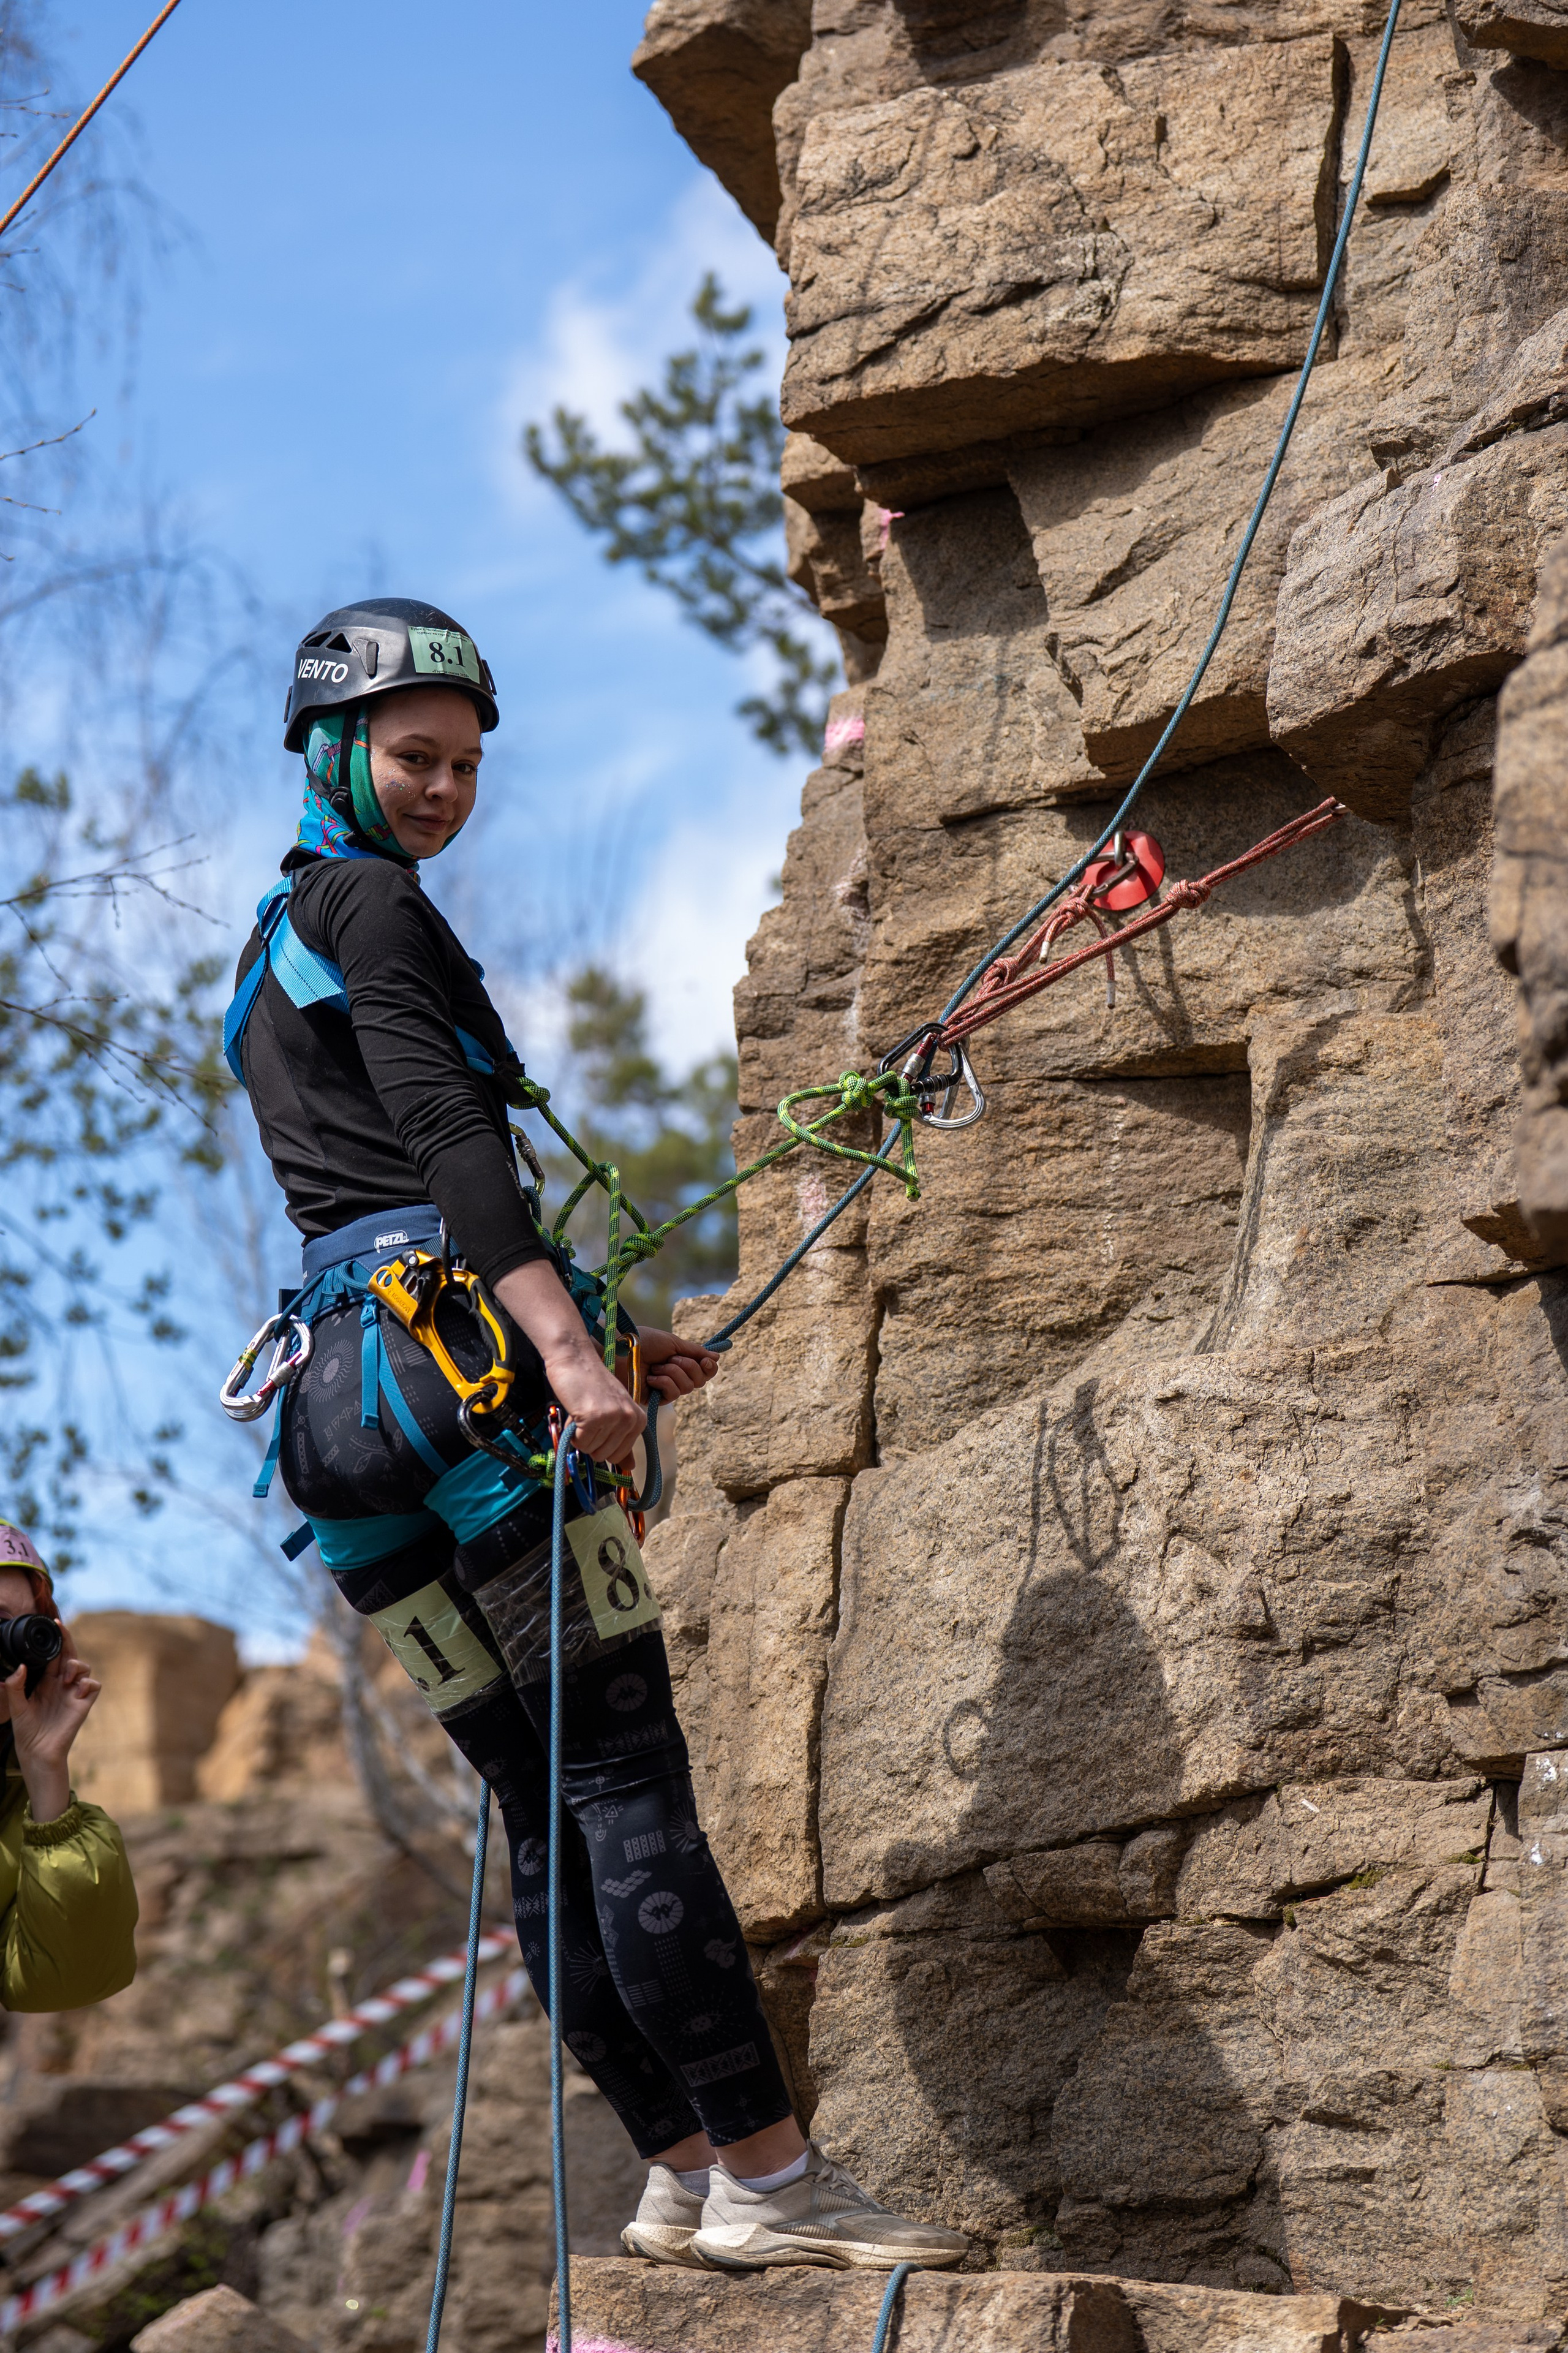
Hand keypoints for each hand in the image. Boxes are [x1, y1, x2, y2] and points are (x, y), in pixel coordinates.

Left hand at [8, 1638, 95, 1823]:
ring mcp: (73, 1693)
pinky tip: (76, 1688)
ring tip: (66, 1676)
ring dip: (76, 1665)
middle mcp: (61, 1684)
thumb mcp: (16, 1706)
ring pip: (84, 1667)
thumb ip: (15, 1685)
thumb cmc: (26, 1731)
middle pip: (70, 1656)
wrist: (38, 1752)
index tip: (53, 1623)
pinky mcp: (83, 1704)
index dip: (56, 1640)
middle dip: (68, 1641)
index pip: (54, 1656)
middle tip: (61, 1628)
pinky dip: (88, 1682)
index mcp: (45, 1682)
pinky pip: (94, 1685)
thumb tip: (20, 1666)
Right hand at [545, 1344, 646, 1463]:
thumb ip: (621, 1440)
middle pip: (604, 1456)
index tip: (598, 1421)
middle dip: (589, 1440)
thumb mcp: (612, 1411)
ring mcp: (613, 1418)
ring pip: (590, 1450)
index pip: (618, 1455)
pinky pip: (579, 1442)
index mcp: (638, 1420)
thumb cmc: (591, 1385)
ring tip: (582, 1409)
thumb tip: (630, 1468)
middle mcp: (630, 1420)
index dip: (601, 1442)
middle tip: (588, 1414)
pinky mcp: (594, 1417)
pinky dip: (571, 1431)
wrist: (575, 1359)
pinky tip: (576, 1410)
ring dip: (579, 1434)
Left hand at [635, 1328, 718, 1401]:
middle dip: (689, 1367)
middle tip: (672, 1358)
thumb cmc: (643, 1342)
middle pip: (700, 1381)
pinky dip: (664, 1382)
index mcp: (680, 1362)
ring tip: (656, 1366)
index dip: (710, 1368)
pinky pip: (673, 1394)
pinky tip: (651, 1377)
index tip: (707, 1361)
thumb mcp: (672, 1342)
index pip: (705, 1372)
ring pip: (688, 1387)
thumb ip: (694, 1351)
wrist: (621, 1351)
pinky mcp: (656, 1400)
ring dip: (673, 1372)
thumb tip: (716, 1358)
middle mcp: (675, 1376)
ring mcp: (665, 1389)